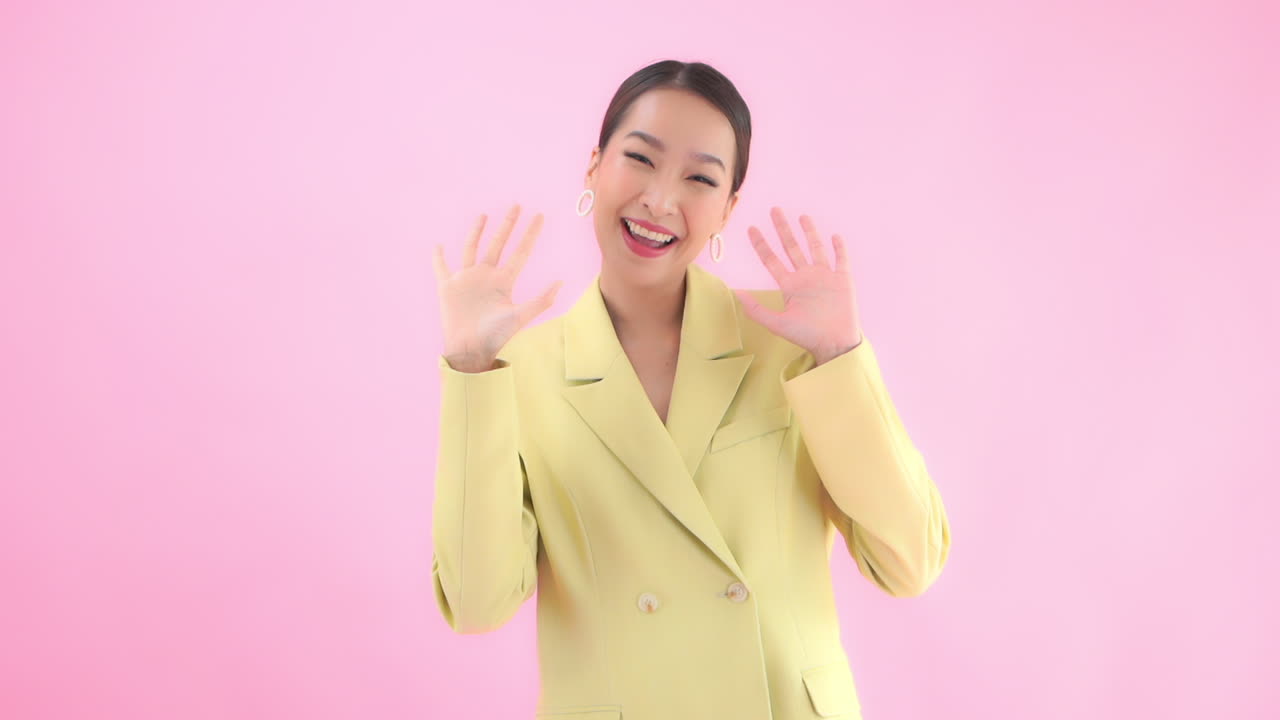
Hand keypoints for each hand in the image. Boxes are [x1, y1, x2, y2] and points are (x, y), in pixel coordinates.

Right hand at [432, 203, 562, 370]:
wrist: (470, 349)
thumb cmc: (496, 336)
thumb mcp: (521, 316)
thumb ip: (541, 300)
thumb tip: (561, 282)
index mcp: (504, 282)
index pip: (520, 252)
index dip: (530, 234)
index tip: (540, 216)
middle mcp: (486, 276)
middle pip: (499, 244)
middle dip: (508, 225)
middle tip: (517, 205)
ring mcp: (467, 280)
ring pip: (471, 249)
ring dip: (477, 232)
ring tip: (484, 215)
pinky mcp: (448, 287)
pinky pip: (442, 268)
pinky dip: (438, 257)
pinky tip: (438, 247)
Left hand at [733, 207, 862, 365]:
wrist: (834, 344)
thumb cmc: (806, 336)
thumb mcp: (777, 323)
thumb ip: (756, 309)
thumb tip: (736, 293)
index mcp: (789, 285)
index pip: (771, 259)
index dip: (761, 244)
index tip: (751, 229)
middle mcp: (805, 277)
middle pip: (791, 247)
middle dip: (782, 229)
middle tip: (774, 210)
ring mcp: (824, 277)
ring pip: (815, 248)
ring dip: (809, 232)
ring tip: (802, 216)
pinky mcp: (842, 280)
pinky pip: (841, 259)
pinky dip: (838, 247)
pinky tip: (834, 236)